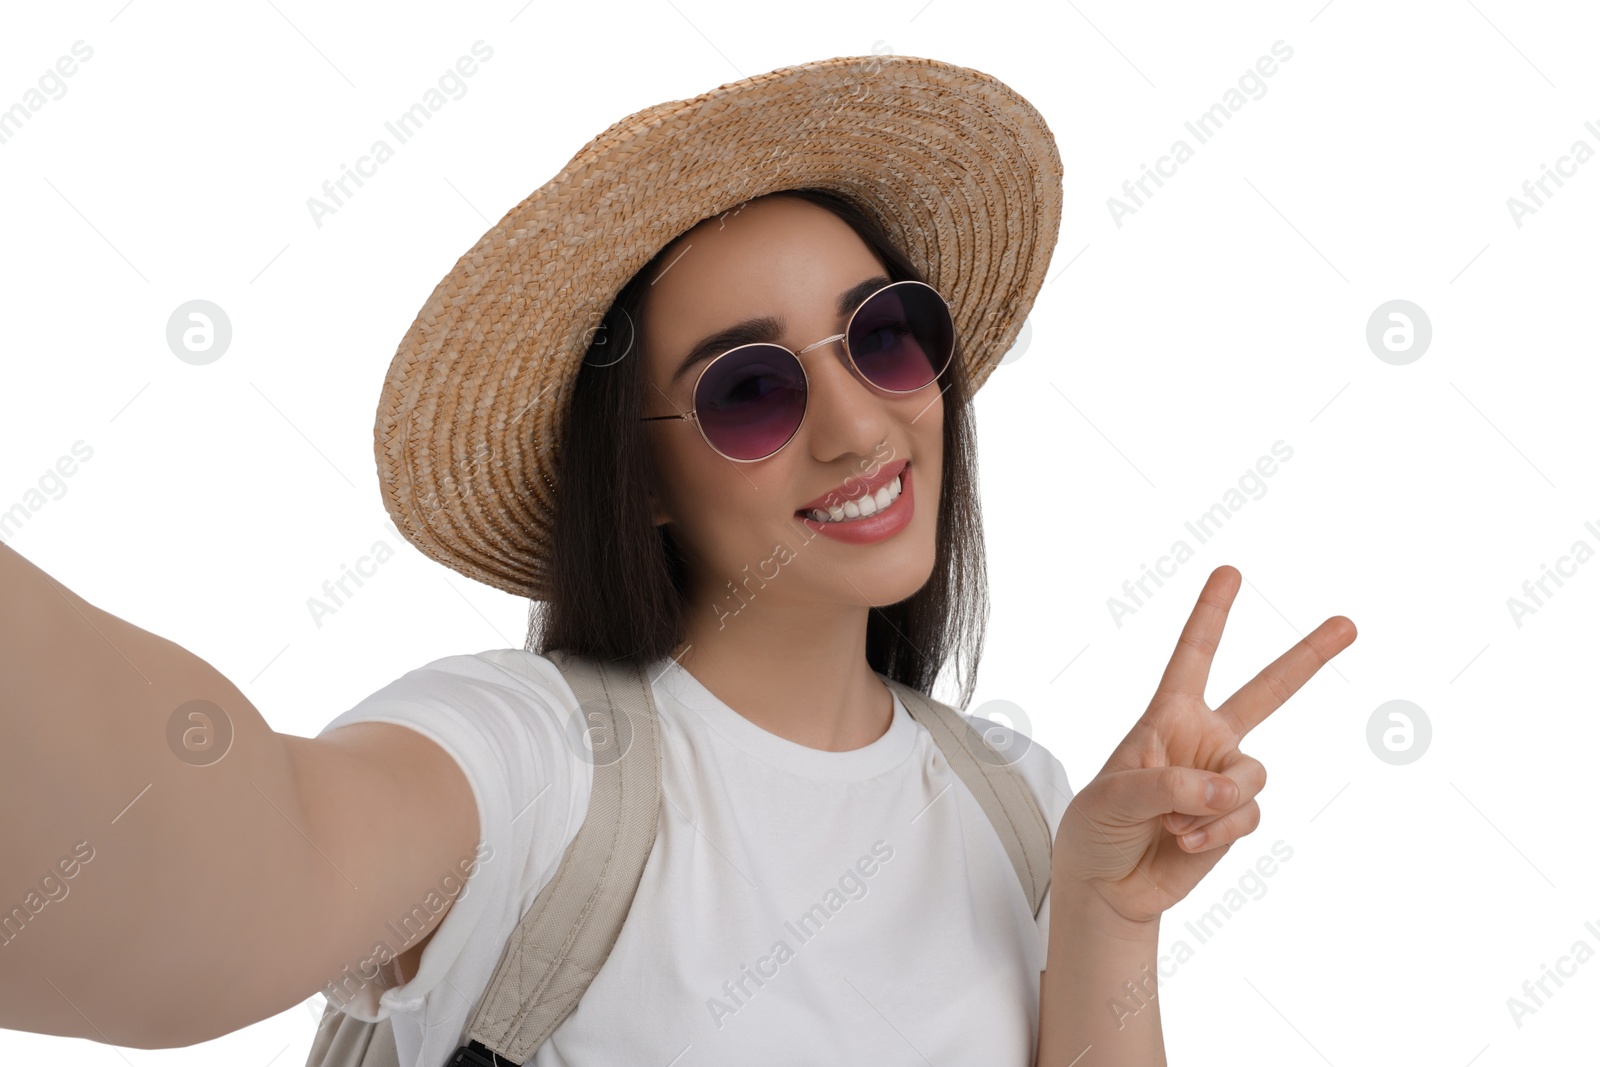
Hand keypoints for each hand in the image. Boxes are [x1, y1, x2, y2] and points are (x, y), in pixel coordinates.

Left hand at [1053, 565, 1355, 925]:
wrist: (1106, 884)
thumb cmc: (1097, 827)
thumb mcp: (1116, 795)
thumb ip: (1172, 785)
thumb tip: (1228, 791)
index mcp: (1167, 716)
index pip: (1193, 656)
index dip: (1212, 613)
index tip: (1230, 571)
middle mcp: (1203, 740)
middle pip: (1266, 692)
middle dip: (1308, 657)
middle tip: (1349, 622)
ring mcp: (1223, 780)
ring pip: (1252, 776)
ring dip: (1214, 803)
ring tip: (1173, 822)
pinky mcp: (1235, 820)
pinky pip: (1245, 817)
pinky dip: (1215, 833)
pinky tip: (1184, 842)